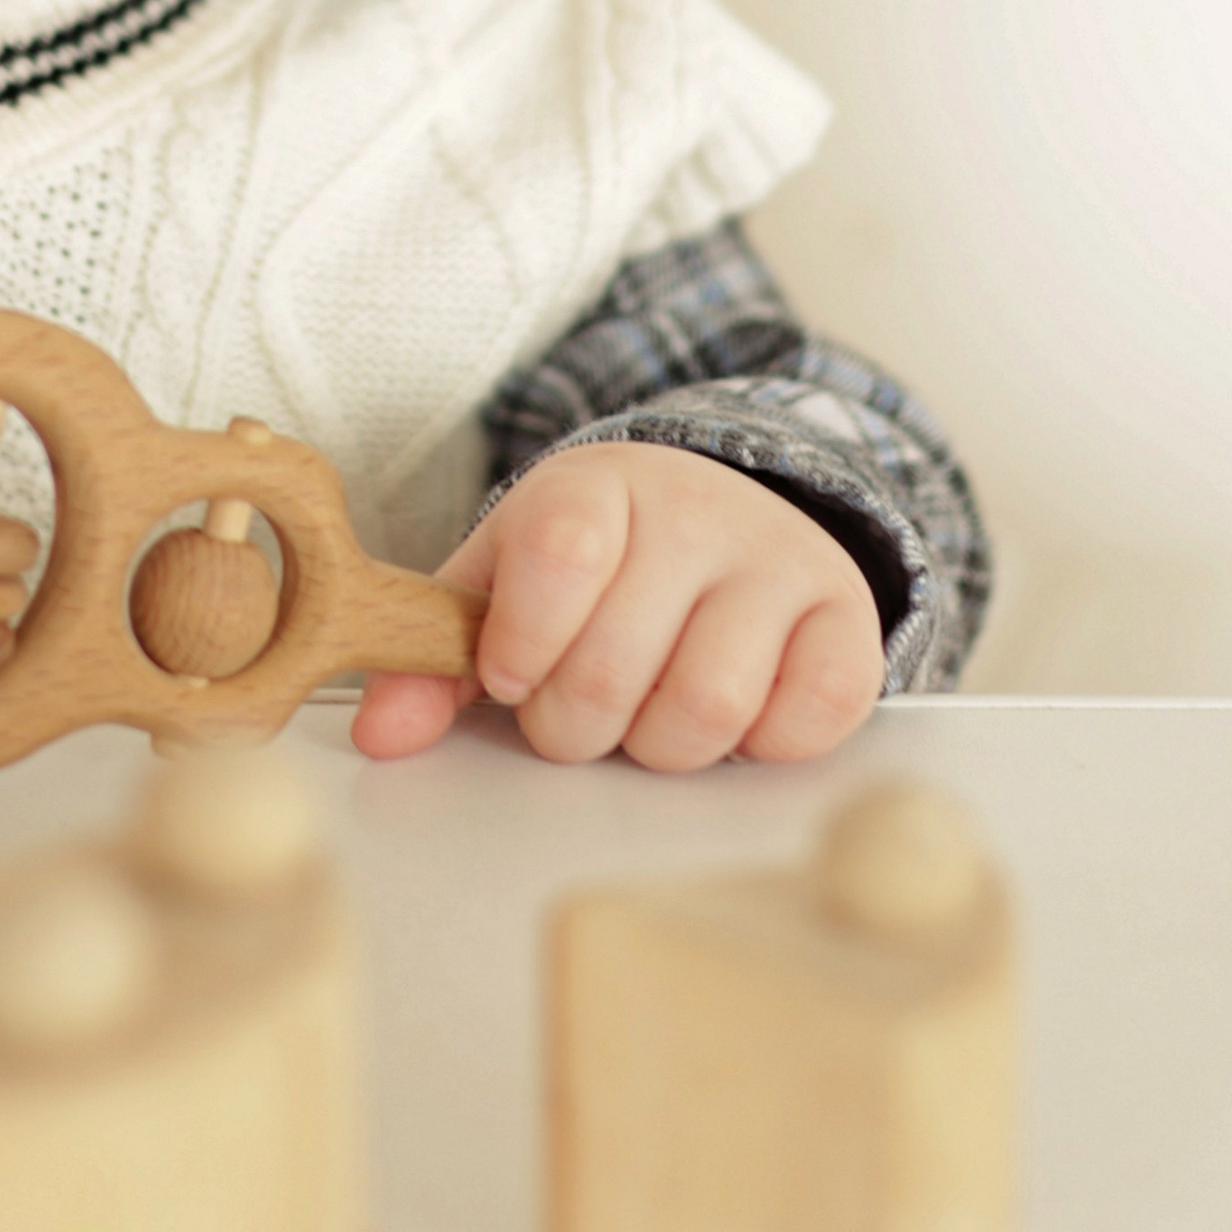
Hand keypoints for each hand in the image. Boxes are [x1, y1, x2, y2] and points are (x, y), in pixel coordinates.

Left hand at [352, 439, 884, 771]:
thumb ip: (439, 656)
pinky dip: (759, 745)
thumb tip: (384, 734)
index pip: (559, 556)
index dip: (524, 642)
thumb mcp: (506, 583)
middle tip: (573, 708)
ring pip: (707, 706)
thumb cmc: (600, 564)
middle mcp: (697, 509)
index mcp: (596, 487)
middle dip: (574, 721)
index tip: (509, 671)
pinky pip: (806, 720)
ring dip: (659, 743)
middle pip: (616, 664)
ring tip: (647, 711)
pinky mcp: (847, 619)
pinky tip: (731, 711)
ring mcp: (780, 560)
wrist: (723, 515)